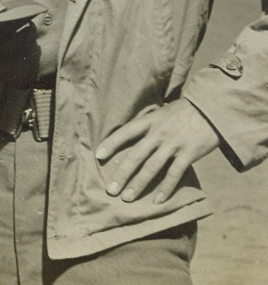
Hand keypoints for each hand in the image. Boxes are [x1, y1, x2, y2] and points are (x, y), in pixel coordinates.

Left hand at [95, 99, 220, 204]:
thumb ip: (147, 126)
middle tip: (110, 190)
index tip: (98, 156)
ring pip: (151, 168)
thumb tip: (130, 142)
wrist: (212, 109)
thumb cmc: (183, 112)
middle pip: (135, 155)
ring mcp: (173, 144)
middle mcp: (158, 133)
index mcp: (149, 121)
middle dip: (121, 174)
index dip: (111, 143)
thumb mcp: (161, 113)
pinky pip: (174, 174)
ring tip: (127, 198)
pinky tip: (157, 201)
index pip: (125, 132)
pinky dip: (165, 188)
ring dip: (138, 184)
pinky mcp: (188, 154)